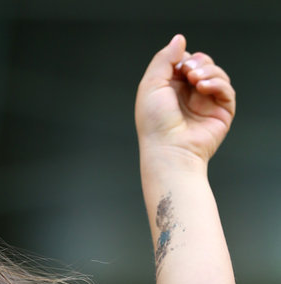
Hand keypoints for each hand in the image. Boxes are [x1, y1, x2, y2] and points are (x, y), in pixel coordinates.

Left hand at [135, 34, 234, 164]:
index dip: (184, 58)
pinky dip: (218, 84)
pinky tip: (204, 88)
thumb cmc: (155, 124)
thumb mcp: (151, 85)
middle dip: (198, 62)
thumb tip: (179, 39)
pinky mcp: (221, 113)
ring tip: (196, 81)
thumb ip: (164, 59)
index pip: (185, 61)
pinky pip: (227, 90)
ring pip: (216, 74)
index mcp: (171, 89)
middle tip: (189, 72)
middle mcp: (189, 96)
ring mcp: (205, 104)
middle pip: (203, 64)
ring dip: (208, 71)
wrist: (169, 150)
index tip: (178, 66)